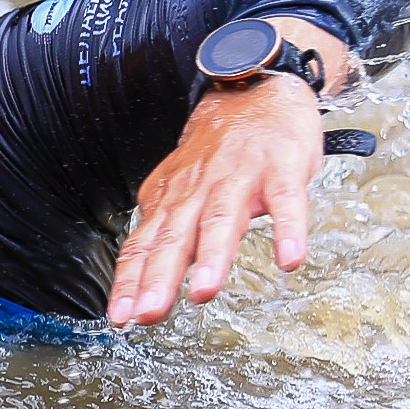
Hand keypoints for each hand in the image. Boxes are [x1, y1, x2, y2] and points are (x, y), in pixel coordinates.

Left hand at [106, 51, 335, 327]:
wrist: (254, 90)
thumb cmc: (218, 152)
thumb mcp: (179, 189)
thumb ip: (164, 231)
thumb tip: (138, 278)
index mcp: (171, 198)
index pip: (143, 244)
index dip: (130, 281)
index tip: (119, 318)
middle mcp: (199, 189)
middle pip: (176, 237)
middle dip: (160, 278)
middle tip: (148, 314)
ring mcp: (239, 177)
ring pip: (222, 219)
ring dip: (213, 257)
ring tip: (204, 293)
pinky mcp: (280, 167)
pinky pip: (286, 201)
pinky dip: (289, 229)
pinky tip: (290, 259)